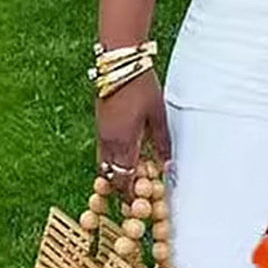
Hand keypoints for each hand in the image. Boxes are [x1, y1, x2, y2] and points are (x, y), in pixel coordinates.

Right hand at [95, 68, 171, 209]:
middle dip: (121, 187)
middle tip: (134, 196)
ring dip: (115, 173)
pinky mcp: (99, 124)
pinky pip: (103, 150)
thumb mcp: (158, 117)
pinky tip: (126, 156)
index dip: (131, 194)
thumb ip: (162, 144)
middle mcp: (108, 142)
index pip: (124, 179)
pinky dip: (112, 159)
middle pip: (110, 175)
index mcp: (123, 143)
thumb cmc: (142, 88)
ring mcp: (101, 133)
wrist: (120, 64)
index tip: (139, 204)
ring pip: (104, 163)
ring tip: (131, 177)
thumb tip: (168, 167)